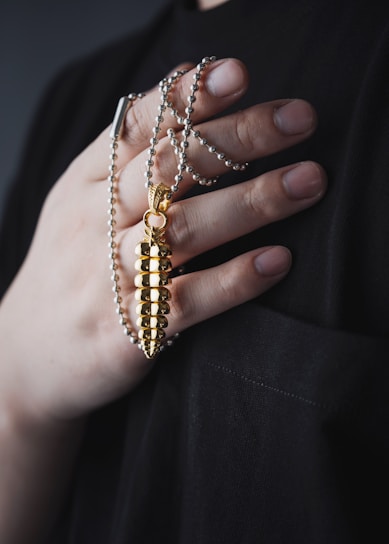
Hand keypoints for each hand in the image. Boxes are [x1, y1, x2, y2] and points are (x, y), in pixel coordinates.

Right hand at [0, 58, 325, 422]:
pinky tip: (277, 261)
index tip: (240, 75)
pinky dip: (234, 281)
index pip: (136, 128)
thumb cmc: (70, 267)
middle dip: (237, 139)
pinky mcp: (129, 331)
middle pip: (167, 169)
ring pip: (183, 230)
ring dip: (250, 203)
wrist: (27, 353)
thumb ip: (128, 150)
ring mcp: (111, 278)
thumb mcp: (81, 201)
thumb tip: (188, 81)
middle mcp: (97, 223)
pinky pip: (186, 302)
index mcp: (86, 184)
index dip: (186, 98)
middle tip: (299, 120)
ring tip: (308, 181)